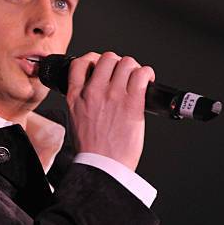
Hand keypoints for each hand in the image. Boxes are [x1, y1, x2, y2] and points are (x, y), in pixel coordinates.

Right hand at [66, 51, 154, 170]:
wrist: (102, 166)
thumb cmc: (91, 149)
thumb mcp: (75, 120)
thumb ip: (82, 102)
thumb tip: (95, 94)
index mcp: (75, 96)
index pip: (80, 63)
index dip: (93, 60)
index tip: (100, 66)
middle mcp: (93, 92)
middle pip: (107, 58)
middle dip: (117, 63)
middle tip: (123, 75)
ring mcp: (113, 95)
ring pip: (126, 62)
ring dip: (134, 68)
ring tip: (137, 80)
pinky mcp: (132, 103)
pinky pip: (142, 74)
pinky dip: (147, 74)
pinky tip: (148, 82)